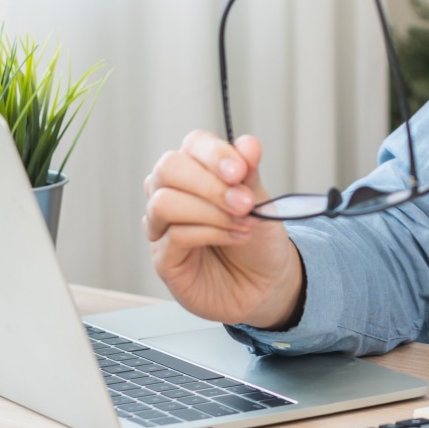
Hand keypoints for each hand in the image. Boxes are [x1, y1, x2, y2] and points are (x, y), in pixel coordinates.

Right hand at [144, 130, 305, 327]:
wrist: (266, 283)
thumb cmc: (259, 239)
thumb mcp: (261, 201)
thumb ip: (249, 173)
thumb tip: (248, 144)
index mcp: (197, 171)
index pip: (193, 144)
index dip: (216, 154)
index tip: (241, 171)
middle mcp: (172, 193)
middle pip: (168, 168)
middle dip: (210, 183)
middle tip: (244, 202)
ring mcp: (162, 226)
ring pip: (164, 202)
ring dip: (210, 211)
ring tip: (243, 223)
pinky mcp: (163, 259)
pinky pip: (174, 236)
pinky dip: (210, 233)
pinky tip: (234, 237)